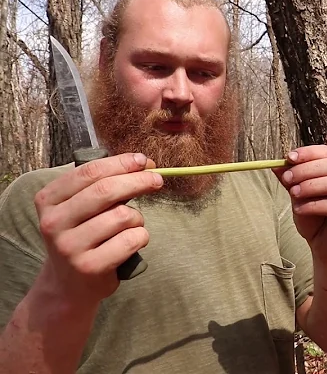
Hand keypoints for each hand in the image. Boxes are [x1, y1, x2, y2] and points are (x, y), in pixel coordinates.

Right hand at [33, 153, 162, 304]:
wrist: (68, 286)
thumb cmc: (83, 237)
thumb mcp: (79, 208)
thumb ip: (103, 185)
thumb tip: (142, 164)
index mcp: (48, 200)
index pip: (89, 172)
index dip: (121, 163)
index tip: (143, 160)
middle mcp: (54, 222)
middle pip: (106, 191)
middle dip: (139, 181)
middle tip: (157, 180)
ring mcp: (70, 246)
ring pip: (123, 216)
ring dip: (138, 218)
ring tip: (131, 227)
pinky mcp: (90, 266)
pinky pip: (131, 240)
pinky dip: (141, 237)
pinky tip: (132, 244)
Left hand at [273, 145, 326, 264]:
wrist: (325, 248)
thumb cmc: (314, 219)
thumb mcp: (299, 196)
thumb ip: (291, 180)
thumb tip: (276, 164)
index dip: (308, 153)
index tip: (289, 157)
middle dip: (307, 170)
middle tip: (288, 178)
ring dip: (313, 186)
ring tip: (294, 193)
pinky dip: (315, 205)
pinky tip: (300, 209)